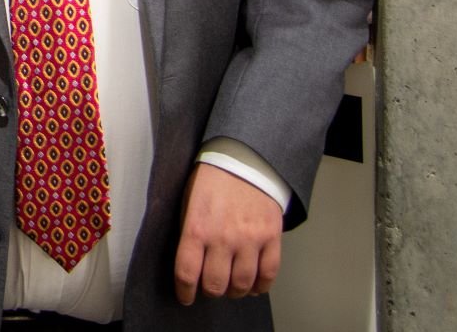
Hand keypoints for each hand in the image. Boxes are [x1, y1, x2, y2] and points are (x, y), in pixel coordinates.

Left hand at [173, 162, 283, 304]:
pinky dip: (261, 287)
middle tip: (210, 287)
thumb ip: (188, 233)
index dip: (185, 292)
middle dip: (210, 291)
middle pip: (216, 285)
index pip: (187, 273)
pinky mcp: (271, 237)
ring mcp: (250, 239)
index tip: (186, 297)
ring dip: (235, 291)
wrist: (244, 159)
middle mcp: (223, 237)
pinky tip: (254, 286)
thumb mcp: (188, 202)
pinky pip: (268, 274)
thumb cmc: (211, 179)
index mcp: (197, 227)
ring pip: (243, 284)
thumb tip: (188, 264)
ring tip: (231, 286)